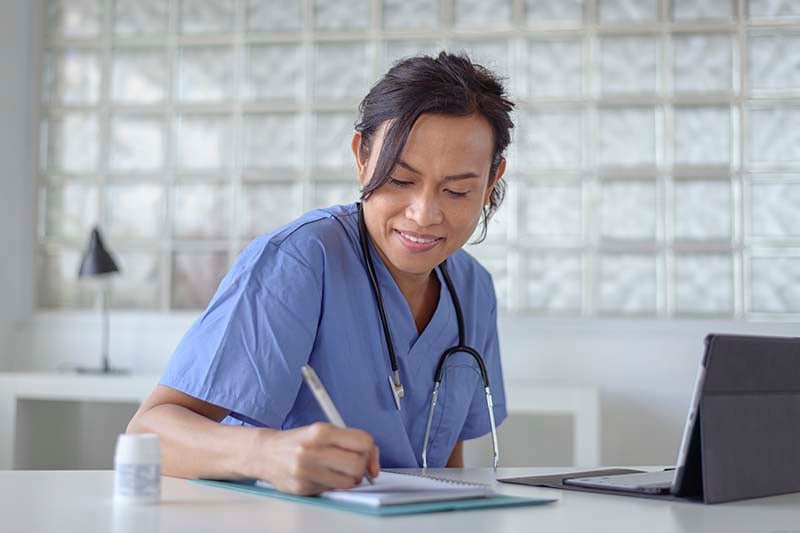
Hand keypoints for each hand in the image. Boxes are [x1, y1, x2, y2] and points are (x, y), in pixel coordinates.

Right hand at [254, 422, 379, 494]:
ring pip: (348, 481)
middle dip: (362, 466)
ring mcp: (307, 470)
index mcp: (321, 431)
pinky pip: (332, 489)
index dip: (370, 450)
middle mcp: (313, 450)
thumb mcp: (322, 431)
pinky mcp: (303, 487)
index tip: (368, 454)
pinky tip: (324, 476)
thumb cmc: (298, 441)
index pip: (362, 441)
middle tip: (355, 465)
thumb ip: (348, 440)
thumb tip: (373, 462)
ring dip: (350, 479)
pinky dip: (334, 485)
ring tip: (340, 472)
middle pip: (357, 463)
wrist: (265, 453)